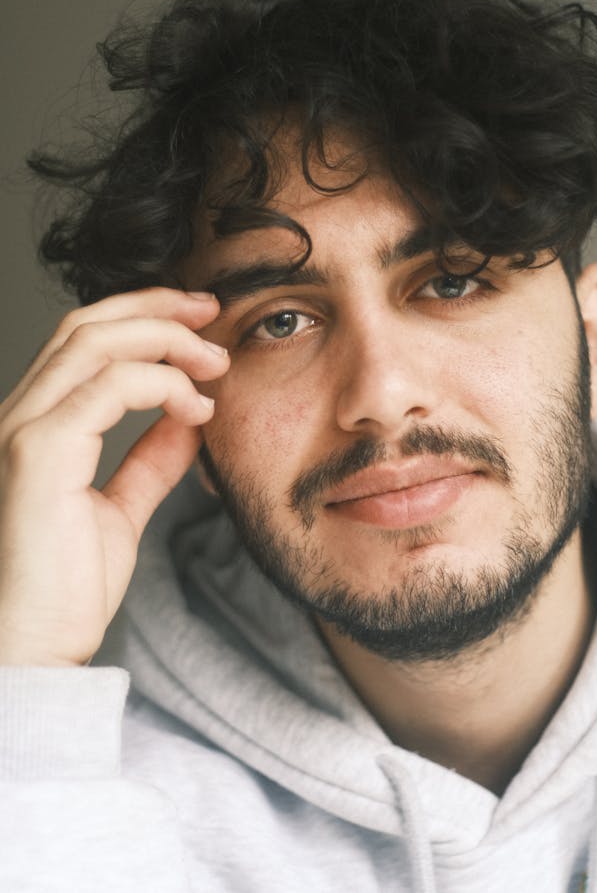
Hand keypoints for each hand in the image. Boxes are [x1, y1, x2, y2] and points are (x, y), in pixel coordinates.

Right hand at [0, 288, 229, 666]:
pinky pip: (107, 388)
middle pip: (86, 325)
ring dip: (165, 339)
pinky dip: (161, 384)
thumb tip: (187, 419)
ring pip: (95, 343)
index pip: (83, 341)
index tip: (199, 323)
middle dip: (155, 308)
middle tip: (212, 312)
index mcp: (35, 426)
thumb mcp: (119, 509)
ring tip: (215, 360)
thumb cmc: (64, 591)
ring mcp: (22, 430)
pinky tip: (196, 408)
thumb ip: (149, 461)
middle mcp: (18, 416)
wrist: (33, 650)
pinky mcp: (38, 454)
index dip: (142, 318)